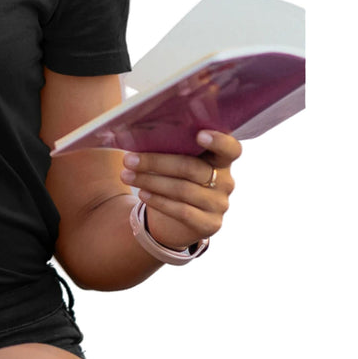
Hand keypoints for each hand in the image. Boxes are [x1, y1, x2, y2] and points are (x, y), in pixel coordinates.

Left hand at [119, 130, 241, 250]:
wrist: (175, 219)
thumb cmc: (174, 179)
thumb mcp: (177, 161)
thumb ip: (171, 148)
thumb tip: (138, 134)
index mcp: (221, 159)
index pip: (231, 148)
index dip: (219, 141)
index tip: (199, 134)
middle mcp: (225, 181)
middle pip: (192, 167)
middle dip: (156, 162)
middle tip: (129, 159)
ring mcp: (219, 204)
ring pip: (183, 189)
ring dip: (150, 181)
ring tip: (126, 175)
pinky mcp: (209, 224)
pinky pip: (182, 211)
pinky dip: (158, 200)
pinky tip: (142, 193)